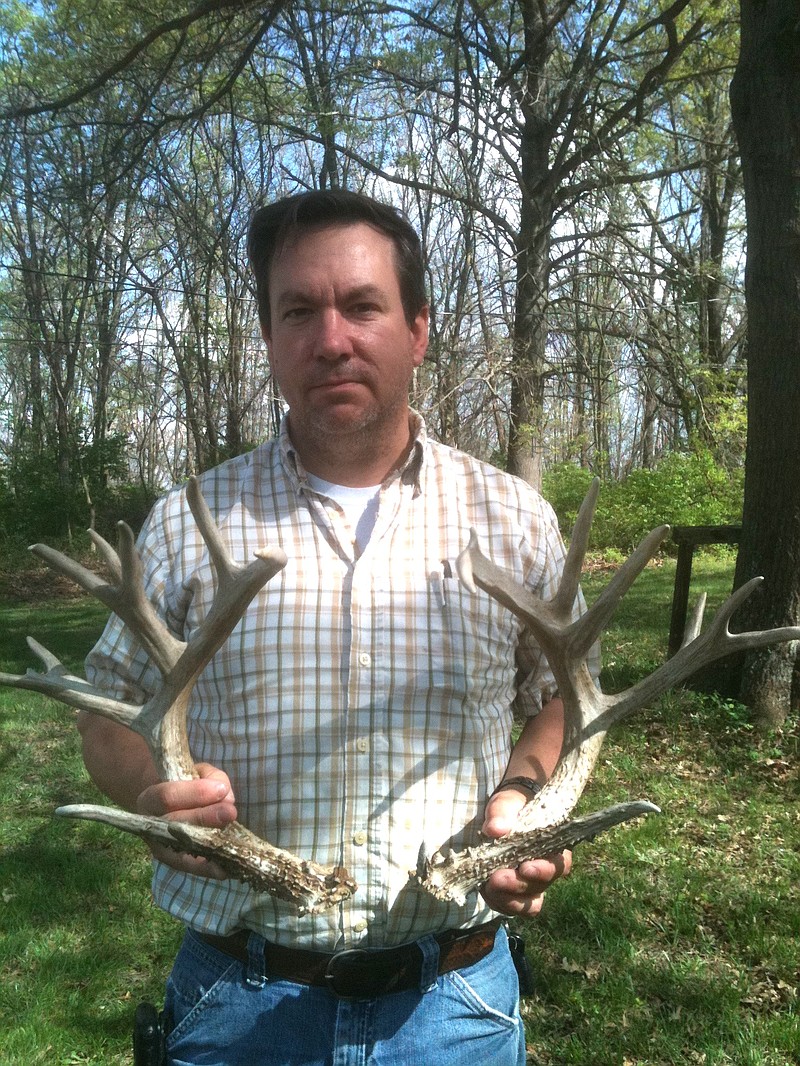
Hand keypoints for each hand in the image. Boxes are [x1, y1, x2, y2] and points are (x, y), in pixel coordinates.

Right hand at [136, 763, 236, 878]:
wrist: (168, 803)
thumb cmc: (185, 784)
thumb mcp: (194, 772)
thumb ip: (210, 779)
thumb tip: (226, 798)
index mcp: (149, 799)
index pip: (168, 796)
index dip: (196, 793)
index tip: (222, 789)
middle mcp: (150, 826)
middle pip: (176, 824)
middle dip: (205, 818)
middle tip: (230, 812)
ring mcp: (159, 847)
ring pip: (184, 848)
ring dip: (210, 845)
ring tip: (233, 841)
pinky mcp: (172, 863)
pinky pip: (191, 866)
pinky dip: (208, 868)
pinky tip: (226, 868)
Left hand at [479, 785, 570, 916]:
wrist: (501, 815)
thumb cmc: (512, 806)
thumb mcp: (507, 802)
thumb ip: (502, 811)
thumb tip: (495, 829)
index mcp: (554, 846)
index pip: (560, 865)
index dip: (545, 870)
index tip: (525, 868)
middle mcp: (547, 870)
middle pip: (541, 887)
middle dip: (518, 885)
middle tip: (497, 878)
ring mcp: (531, 885)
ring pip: (529, 905)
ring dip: (509, 900)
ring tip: (489, 887)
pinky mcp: (514, 894)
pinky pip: (510, 907)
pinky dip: (498, 902)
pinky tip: (485, 890)